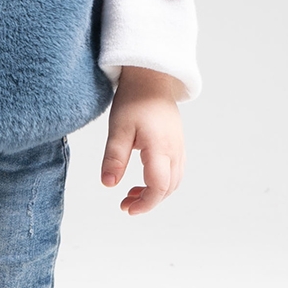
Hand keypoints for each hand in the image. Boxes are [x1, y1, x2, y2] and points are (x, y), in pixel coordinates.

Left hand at [100, 68, 184, 215]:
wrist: (152, 78)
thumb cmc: (135, 100)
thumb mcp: (118, 129)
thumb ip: (114, 158)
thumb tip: (108, 184)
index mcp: (160, 149)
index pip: (159, 187)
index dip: (145, 203)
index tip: (127, 208)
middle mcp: (174, 150)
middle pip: (168, 188)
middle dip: (148, 201)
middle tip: (124, 204)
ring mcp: (179, 147)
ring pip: (174, 181)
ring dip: (155, 193)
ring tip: (131, 194)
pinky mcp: (177, 143)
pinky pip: (175, 171)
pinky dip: (161, 182)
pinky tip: (144, 179)